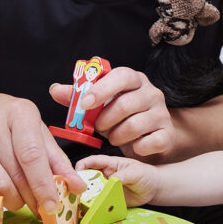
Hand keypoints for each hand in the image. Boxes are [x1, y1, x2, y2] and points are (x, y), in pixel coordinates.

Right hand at [0, 90, 85, 215]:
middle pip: (16, 174)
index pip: (32, 155)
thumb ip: (58, 160)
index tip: (53, 205)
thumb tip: (78, 186)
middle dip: (32, 198)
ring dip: (13, 201)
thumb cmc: (9, 122)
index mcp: (20, 113)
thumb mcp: (38, 131)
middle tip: (40, 206)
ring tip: (20, 198)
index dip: (44, 184)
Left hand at [51, 67, 176, 160]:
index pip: (121, 76)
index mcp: (134, 79)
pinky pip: (150, 142)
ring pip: (135, 125)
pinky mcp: (167, 134)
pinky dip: (136, 147)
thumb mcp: (100, 106)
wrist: (151, 136)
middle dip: (105, 121)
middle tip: (99, 128)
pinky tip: (133, 146)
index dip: (102, 89)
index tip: (85, 104)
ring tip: (113, 137)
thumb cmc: (121, 117)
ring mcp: (162, 113)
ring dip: (117, 136)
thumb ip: (78, 98)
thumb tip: (54, 89)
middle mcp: (152, 93)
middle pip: (126, 104)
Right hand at [75, 155, 159, 206]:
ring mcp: (106, 189)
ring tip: (83, 203)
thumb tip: (110, 182)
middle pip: (88, 178)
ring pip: (91, 192)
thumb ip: (122, 176)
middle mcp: (105, 176)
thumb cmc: (146, 175)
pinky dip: (95, 208)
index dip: (83, 165)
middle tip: (78, 191)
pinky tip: (93, 212)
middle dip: (81, 184)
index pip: (92, 161)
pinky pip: (100, 204)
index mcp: (110, 164)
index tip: (76, 172)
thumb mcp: (135, 172)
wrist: (154, 189)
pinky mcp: (109, 201)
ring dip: (86, 198)